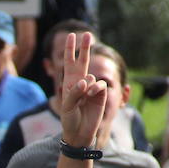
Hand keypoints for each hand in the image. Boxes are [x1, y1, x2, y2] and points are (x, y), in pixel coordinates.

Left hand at [57, 32, 106, 147]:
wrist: (80, 133)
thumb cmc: (69, 119)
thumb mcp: (67, 106)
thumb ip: (75, 92)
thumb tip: (88, 80)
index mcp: (69, 83)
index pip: (69, 63)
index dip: (70, 49)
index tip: (71, 36)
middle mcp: (81, 83)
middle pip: (83, 61)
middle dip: (85, 48)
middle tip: (87, 34)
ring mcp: (92, 88)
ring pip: (91, 77)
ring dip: (87, 86)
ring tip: (84, 97)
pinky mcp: (101, 95)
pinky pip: (99, 85)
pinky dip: (95, 89)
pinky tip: (91, 94)